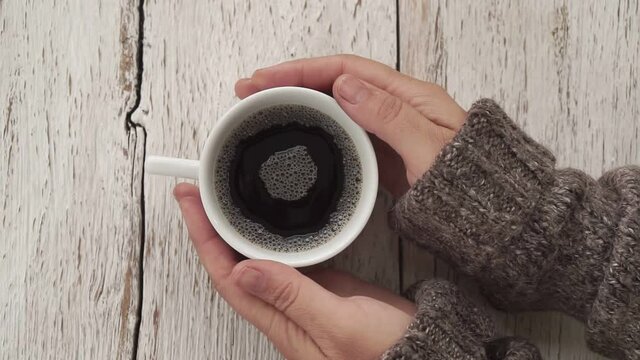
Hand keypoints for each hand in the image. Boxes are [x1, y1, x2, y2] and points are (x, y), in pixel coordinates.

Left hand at [174, 183, 415, 359]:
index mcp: (280, 322)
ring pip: (254, 260)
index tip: (190, 202)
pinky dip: (267, 236)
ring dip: (234, 230)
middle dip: (209, 228)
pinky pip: (282, 259)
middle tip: (198, 190)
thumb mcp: (339, 325)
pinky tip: (267, 220)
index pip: (227, 277)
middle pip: (232, 266)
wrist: (422, 351)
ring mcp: (301, 298)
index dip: (203, 238)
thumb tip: (244, 271)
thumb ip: (293, 298)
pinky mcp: (321, 288)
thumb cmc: (385, 352)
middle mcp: (283, 311)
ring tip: (221, 199)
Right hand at [235, 54, 466, 196]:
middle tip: (250, 92)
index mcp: (408, 97)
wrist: (493, 217)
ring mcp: (388, 131)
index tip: (266, 78)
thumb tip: (344, 85)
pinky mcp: (384, 154)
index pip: (345, 70)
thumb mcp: (430, 149)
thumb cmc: (471, 185)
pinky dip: (315, 130)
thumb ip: (390, 117)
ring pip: (334, 108)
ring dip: (298, 105)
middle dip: (290, 83)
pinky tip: (297, 136)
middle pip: (333, 84)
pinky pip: (343, 134)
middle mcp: (395, 108)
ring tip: (263, 110)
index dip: (301, 70)